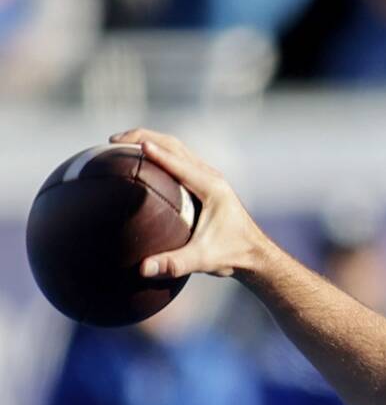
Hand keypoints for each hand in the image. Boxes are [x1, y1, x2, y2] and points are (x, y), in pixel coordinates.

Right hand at [112, 129, 270, 279]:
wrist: (254, 255)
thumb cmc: (231, 255)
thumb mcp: (202, 260)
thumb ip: (174, 264)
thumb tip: (142, 268)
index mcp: (211, 188)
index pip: (178, 163)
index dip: (153, 152)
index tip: (124, 144)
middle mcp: (211, 177)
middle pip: (175, 146)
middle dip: (143, 137)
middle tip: (111, 140)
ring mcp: (208, 177)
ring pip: (177, 149)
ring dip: (150, 140)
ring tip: (119, 144)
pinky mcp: (205, 183)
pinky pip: (179, 159)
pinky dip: (158, 152)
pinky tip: (140, 160)